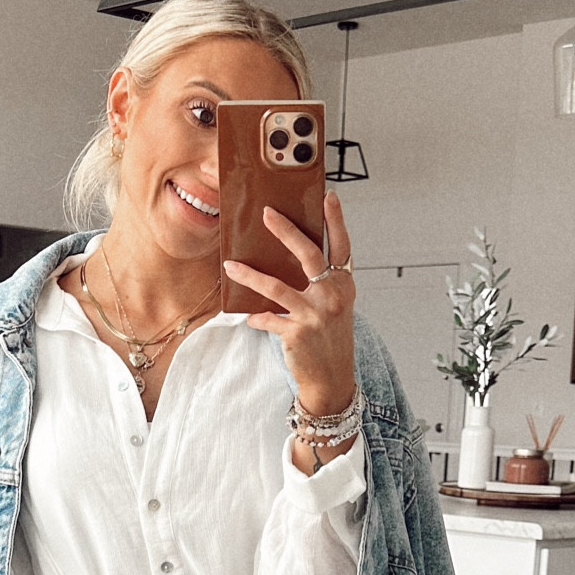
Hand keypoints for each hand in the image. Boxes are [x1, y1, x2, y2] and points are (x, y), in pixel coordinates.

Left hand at [224, 190, 356, 419]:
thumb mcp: (334, 306)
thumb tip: (294, 256)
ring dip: (249, 275)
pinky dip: (257, 318)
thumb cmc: (329, 338)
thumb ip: (321, 282)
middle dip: (286, 231)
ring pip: (276, 286)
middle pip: (308, 255)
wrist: (331, 378)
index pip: (341, 246)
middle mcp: (332, 296)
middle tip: (267, 213)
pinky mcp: (296, 333)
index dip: (336, 220)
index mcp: (343, 284)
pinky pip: (267, 319)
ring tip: (230, 265)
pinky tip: (250, 317)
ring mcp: (314, 315)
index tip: (328, 196)